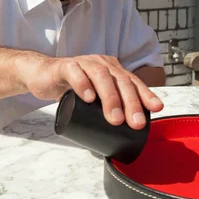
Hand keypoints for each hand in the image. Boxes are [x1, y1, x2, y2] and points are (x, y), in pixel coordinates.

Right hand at [20, 54, 162, 128]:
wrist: (41, 74)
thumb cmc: (70, 87)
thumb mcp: (92, 97)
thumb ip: (105, 108)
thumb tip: (120, 135)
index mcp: (112, 70)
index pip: (132, 81)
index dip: (145, 94)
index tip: (156, 108)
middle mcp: (101, 64)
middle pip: (120, 81)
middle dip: (130, 103)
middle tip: (135, 123)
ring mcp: (83, 63)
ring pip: (101, 76)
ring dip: (110, 98)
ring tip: (115, 118)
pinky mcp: (64, 66)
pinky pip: (75, 72)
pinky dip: (83, 85)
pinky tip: (89, 98)